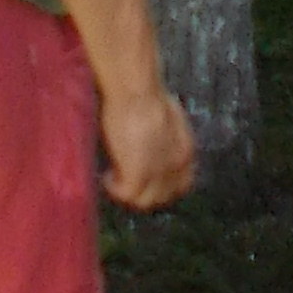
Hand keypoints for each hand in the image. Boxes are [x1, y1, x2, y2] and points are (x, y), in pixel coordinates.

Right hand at [100, 82, 196, 210]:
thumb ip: (165, 136)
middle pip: (162, 196)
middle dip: (143, 192)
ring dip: (128, 192)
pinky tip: (106, 175)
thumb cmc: (147, 94)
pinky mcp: (138, 175)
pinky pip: (126, 195)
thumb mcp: (166, 117)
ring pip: (144, 201)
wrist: (137, 91)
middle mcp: (176, 166)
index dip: (162, 186)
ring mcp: (158, 173)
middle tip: (124, 180)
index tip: (146, 178)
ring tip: (113, 177)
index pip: (181, 184)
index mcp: (186, 151)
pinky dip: (114, 188)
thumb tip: (155, 139)